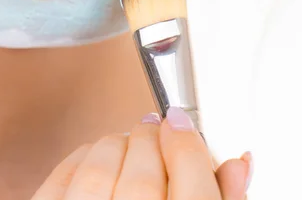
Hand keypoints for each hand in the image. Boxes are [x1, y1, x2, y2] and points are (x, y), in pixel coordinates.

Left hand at [31, 108, 252, 199]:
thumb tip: (237, 165)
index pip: (191, 176)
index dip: (187, 139)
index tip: (181, 123)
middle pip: (144, 167)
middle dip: (151, 138)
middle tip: (156, 131)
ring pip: (101, 166)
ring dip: (117, 143)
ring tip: (129, 146)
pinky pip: (64, 178)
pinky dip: (82, 158)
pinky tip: (97, 160)